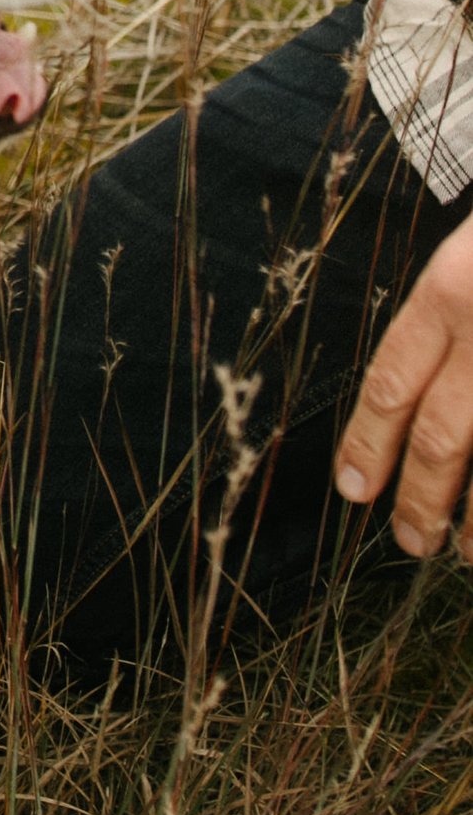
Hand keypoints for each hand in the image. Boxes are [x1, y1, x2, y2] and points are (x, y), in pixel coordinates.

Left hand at [335, 207, 472, 559]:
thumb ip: (451, 318)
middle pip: (444, 436)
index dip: (368, 442)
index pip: (393, 379)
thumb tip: (412, 404)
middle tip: (411, 541)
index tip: (353, 489)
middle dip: (422, 499)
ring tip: (467, 555)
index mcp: (452, 288)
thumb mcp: (470, 258)